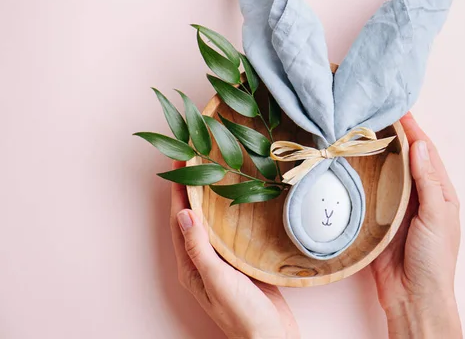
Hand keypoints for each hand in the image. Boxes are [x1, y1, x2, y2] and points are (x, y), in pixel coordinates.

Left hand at [170, 160, 299, 338]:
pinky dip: (230, 212)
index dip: (177, 190)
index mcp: (190, 265)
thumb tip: (183, 214)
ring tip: (214, 170)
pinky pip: (230, 231)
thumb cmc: (243, 314)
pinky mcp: (241, 261)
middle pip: (192, 217)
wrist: (271, 336)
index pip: (179, 220)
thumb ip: (200, 248)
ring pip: (212, 221)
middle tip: (195, 158)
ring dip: (210, 196)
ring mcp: (222, 260)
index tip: (177, 161)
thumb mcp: (218, 279)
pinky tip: (238, 199)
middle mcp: (202, 260)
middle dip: (190, 188)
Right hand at [371, 113, 461, 337]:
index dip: (415, 130)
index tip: (400, 109)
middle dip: (394, 136)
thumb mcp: (438, 216)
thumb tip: (420, 145)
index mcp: (440, 193)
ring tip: (361, 132)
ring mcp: (397, 207)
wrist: (412, 296)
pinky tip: (352, 164)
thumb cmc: (434, 259)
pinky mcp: (378, 219)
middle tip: (375, 115)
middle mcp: (419, 196)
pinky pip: (370, 192)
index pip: (426, 153)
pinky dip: (364, 176)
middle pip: (405, 159)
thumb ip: (428, 181)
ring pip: (386, 173)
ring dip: (377, 153)